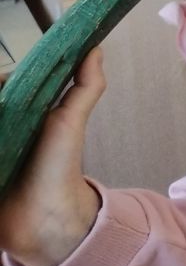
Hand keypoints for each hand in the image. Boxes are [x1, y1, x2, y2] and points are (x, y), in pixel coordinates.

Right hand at [0, 50, 105, 265]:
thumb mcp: (71, 121)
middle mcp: (0, 125)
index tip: (3, 81)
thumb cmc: (60, 166)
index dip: (2, 80)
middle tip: (1, 109)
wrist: (46, 217)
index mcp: (18, 111)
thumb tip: (95, 48)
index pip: (1, 85)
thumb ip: (85, 86)